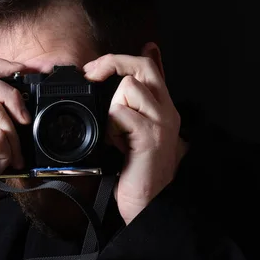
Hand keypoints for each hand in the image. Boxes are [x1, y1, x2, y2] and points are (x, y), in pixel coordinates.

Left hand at [84, 54, 185, 224]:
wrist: (149, 204)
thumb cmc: (138, 173)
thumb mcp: (133, 137)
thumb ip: (129, 112)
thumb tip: (113, 98)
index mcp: (162, 110)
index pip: (154, 69)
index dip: (139, 55)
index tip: (119, 57)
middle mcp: (166, 111)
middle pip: (142, 66)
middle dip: (112, 63)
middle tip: (92, 74)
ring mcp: (161, 122)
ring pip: (128, 86)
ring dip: (111, 107)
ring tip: (116, 133)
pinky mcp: (149, 135)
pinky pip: (120, 112)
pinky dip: (111, 127)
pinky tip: (118, 145)